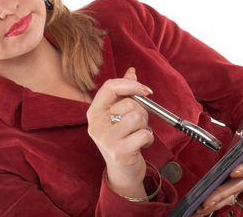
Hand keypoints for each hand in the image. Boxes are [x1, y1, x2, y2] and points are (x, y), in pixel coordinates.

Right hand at [86, 67, 153, 197]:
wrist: (121, 172)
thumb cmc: (121, 139)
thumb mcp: (119, 115)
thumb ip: (124, 93)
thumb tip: (131, 71)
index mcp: (94, 112)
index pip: (110, 87)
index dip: (131, 85)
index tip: (146, 90)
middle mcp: (96, 124)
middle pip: (128, 103)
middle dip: (141, 112)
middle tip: (138, 124)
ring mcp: (106, 138)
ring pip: (137, 117)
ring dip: (145, 126)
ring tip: (138, 134)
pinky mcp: (119, 151)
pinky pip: (143, 133)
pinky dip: (148, 138)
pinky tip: (141, 144)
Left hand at [193, 137, 242, 215]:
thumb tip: (230, 113)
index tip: (234, 171)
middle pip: (234, 187)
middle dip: (220, 195)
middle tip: (207, 201)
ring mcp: (240, 185)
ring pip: (227, 197)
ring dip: (212, 204)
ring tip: (198, 210)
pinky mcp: (232, 190)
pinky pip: (221, 200)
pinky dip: (210, 206)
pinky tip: (197, 211)